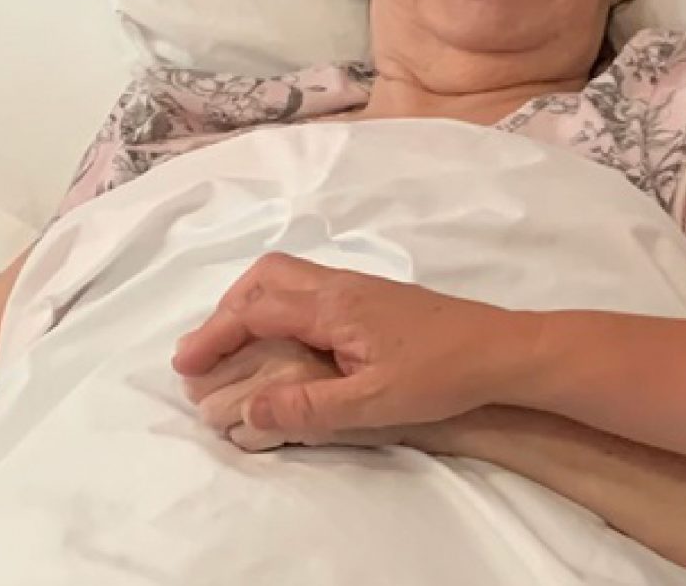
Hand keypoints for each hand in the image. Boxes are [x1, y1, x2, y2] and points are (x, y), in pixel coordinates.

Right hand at [171, 254, 515, 443]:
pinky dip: (278, 308)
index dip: (214, 335)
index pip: (256, 309)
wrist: (502, 349)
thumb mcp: (372, 403)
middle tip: (205, 353)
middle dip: (226, 310)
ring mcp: (360, 288)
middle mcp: (342, 285)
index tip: (184, 367)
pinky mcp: (373, 299)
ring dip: (251, 307)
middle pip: (267, 276)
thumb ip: (308, 406)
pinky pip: (308, 290)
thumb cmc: (441, 374)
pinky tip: (283, 343)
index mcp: (335, 305)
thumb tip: (247, 410)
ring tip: (234, 349)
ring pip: (288, 278)